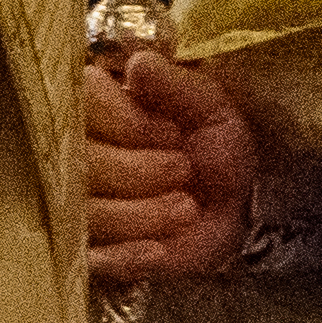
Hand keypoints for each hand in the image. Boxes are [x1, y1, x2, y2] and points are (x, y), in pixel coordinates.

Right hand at [84, 45, 254, 284]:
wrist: (245, 208)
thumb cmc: (219, 148)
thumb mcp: (210, 107)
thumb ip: (175, 85)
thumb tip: (138, 64)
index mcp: (96, 112)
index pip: (77, 107)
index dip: (123, 123)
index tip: (170, 131)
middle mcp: (76, 157)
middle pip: (78, 164)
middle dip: (136, 170)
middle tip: (184, 168)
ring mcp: (80, 207)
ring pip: (87, 212)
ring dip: (141, 213)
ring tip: (187, 207)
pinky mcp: (95, 253)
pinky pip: (95, 259)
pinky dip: (128, 256)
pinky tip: (160, 250)